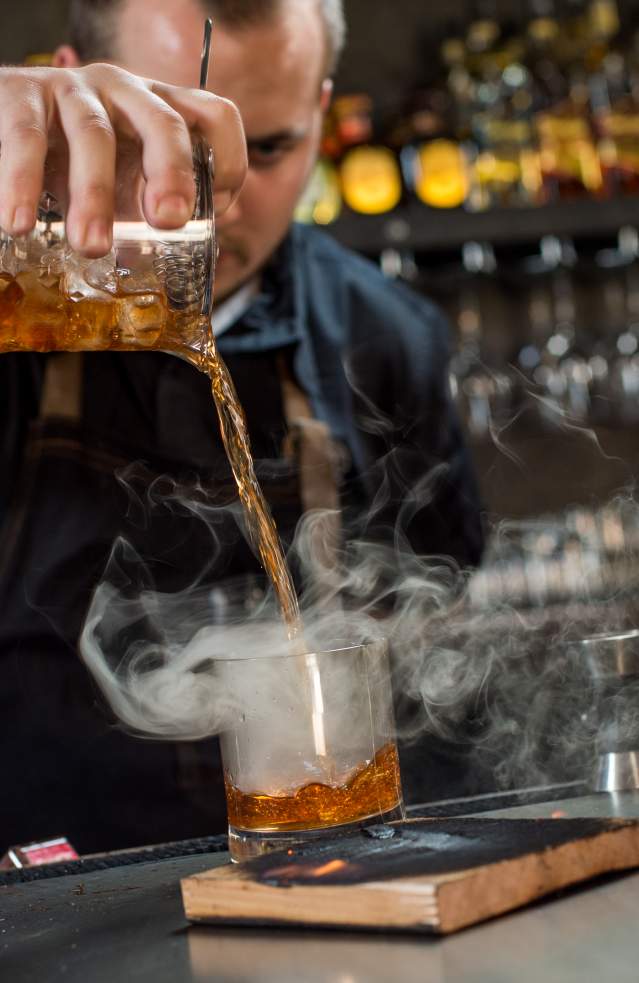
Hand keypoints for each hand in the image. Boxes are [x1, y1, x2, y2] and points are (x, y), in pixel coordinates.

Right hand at [0, 64, 246, 256]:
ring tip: (91, 246)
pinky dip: (22, 183)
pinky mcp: (21, 94)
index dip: (228, 161)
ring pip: (94, 136)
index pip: (214, 116)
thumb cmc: (69, 164)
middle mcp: (123, 91)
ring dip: (94, 196)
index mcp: (159, 110)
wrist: (0, 133)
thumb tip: (186, 265)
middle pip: (164, 122)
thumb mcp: (121, 184)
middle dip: (172, 174)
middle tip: (168, 222)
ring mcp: (73, 89)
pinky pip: (26, 137)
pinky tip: (20, 222)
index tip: (215, 213)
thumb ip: (149, 211)